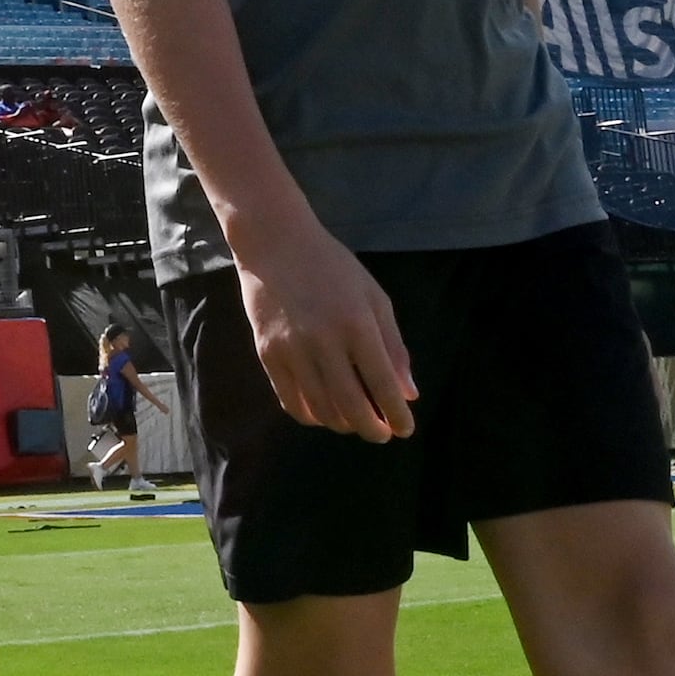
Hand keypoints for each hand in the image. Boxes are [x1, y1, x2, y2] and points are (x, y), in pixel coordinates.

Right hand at [234, 218, 415, 442]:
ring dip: (343, 425)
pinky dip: (310, 416)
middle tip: (381, 433)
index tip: (405, 429)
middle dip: (372, 429)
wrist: (274, 242)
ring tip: (354, 422)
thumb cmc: (332, 266)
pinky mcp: (267, 352)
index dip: (397, 415)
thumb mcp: (374, 297)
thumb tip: (408, 394)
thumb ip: (393, 347)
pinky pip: (290, 400)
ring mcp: (291, 349)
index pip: (383, 385)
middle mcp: (323, 341)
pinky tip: (323, 414)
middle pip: (351, 406)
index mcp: (356, 324)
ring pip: (320, 409)